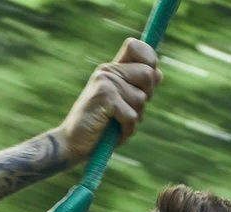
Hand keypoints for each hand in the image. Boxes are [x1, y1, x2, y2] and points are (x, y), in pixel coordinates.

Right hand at [56, 38, 160, 156]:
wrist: (72, 144)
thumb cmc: (98, 127)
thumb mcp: (122, 105)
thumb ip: (137, 88)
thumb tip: (159, 73)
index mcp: (112, 69)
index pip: (136, 46)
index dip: (149, 59)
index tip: (147, 80)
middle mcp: (108, 71)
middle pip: (148, 74)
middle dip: (146, 98)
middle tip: (128, 111)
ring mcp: (106, 82)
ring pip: (142, 98)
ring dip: (134, 118)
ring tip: (117, 124)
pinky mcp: (105, 97)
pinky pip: (132, 115)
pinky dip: (127, 130)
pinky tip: (115, 133)